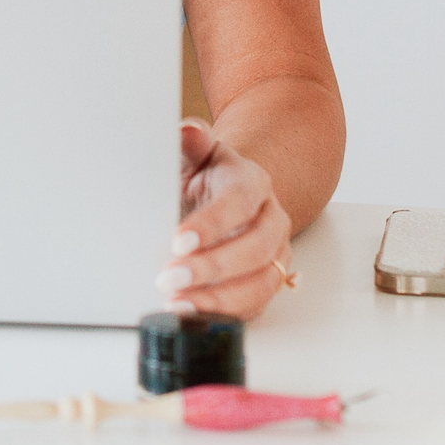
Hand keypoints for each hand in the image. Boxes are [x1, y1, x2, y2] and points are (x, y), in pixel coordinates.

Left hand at [159, 119, 294, 319]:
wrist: (223, 194)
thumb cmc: (203, 175)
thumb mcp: (195, 153)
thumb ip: (191, 141)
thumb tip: (187, 131)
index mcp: (253, 183)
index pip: (240, 203)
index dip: (212, 224)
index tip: (178, 241)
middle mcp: (272, 221)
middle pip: (255, 249)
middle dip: (212, 267)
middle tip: (170, 278)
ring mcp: (274, 254)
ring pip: (261, 283)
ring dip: (219, 298)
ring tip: (178, 303)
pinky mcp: (266, 282)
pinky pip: (254, 305)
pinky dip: (224, 314)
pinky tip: (191, 314)